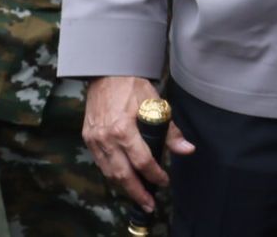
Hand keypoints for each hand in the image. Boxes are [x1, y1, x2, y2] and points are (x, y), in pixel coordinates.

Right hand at [82, 76, 194, 210]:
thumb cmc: (133, 86)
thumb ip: (170, 131)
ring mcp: (95, 140)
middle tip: (149, 204)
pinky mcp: (88, 139)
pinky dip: (113, 174)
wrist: (107, 73)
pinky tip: (124, 179)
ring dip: (124, 187)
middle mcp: (106, 138)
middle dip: (137, 192)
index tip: (164, 181)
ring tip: (138, 196)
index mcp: (124, 129)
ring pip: (110, 172)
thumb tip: (187, 149)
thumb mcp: (156, 104)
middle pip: (122, 174)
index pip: (142, 161)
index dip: (154, 174)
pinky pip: (101, 163)